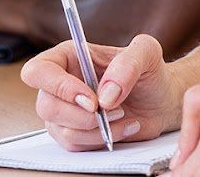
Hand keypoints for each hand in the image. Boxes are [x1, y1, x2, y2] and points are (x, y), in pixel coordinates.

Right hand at [23, 34, 180, 150]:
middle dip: (82, 115)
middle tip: (115, 109)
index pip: (38, 71)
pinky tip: (123, 127)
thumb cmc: (149, 72)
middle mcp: (61, 83)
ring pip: (61, 130)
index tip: (91, 100)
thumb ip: (128, 64)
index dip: (58, 87)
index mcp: (69, 56)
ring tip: (124, 116)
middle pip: (46, 106)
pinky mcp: (74, 132)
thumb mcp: (147, 53)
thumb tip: (105, 95)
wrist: (161, 100)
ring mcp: (64, 110)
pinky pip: (74, 145)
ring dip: (96, 129)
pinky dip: (101, 140)